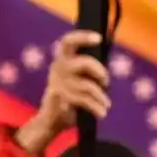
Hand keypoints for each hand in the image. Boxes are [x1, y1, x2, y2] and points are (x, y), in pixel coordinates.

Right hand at [16, 31, 109, 153]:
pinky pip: (84, 100)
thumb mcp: (77, 79)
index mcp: (62, 59)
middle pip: (84, 63)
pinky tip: (102, 113)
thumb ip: (87, 69)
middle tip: (106, 82)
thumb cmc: (69, 95)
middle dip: (100, 72)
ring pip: (88, 86)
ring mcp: (58, 83)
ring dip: (100, 96)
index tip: (98, 38)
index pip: (68, 42)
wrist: (50, 119)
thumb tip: (106, 69)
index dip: (83, 37)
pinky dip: (96, 107)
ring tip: (106, 104)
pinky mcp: (60, 98)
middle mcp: (58, 68)